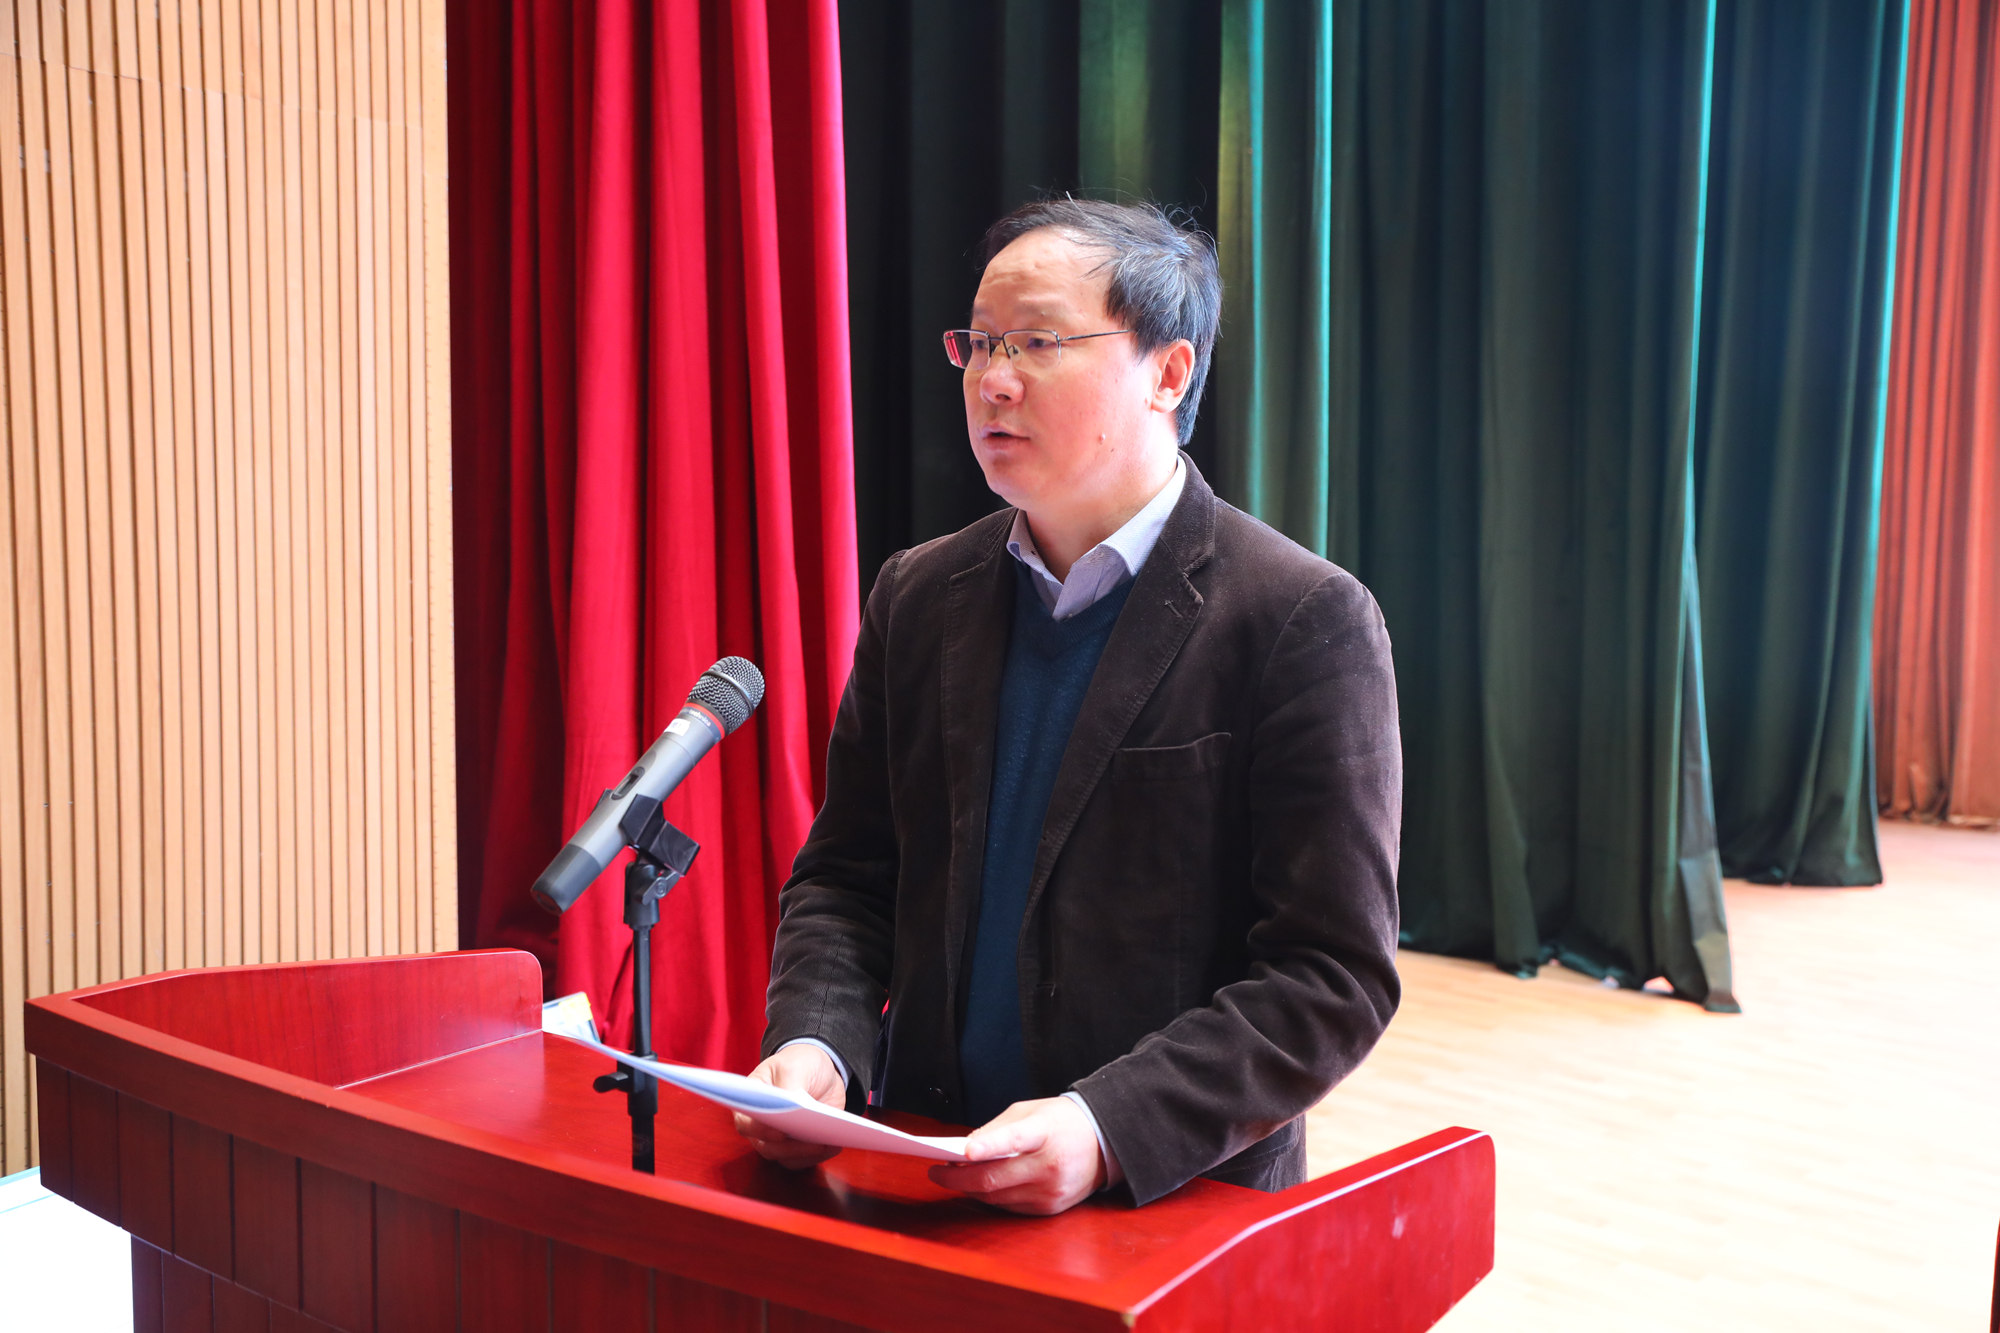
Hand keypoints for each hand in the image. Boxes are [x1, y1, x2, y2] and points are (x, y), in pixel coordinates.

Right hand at [733, 1044, 845, 1168]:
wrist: (820, 1072)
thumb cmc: (799, 1064)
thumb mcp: (794, 1067)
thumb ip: (789, 1086)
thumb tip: (791, 1107)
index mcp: (750, 1102)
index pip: (746, 1123)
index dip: (759, 1131)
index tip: (779, 1132)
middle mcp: (760, 1126)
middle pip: (768, 1147)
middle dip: (791, 1148)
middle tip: (813, 1142)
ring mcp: (778, 1140)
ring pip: (787, 1157)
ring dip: (808, 1154)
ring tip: (828, 1144)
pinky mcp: (798, 1146)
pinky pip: (804, 1159)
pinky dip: (820, 1155)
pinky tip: (835, 1145)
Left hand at [927, 1096, 1107, 1214]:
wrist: (1102, 1143)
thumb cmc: (1060, 1122)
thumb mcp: (1029, 1112)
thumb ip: (997, 1130)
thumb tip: (965, 1151)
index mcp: (1045, 1132)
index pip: (1013, 1140)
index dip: (988, 1146)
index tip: (963, 1152)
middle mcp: (1049, 1165)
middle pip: (996, 1178)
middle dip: (959, 1178)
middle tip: (936, 1172)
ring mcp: (1050, 1191)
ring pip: (997, 1197)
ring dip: (971, 1188)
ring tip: (953, 1176)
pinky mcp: (1050, 1208)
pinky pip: (1009, 1207)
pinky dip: (991, 1197)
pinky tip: (980, 1186)